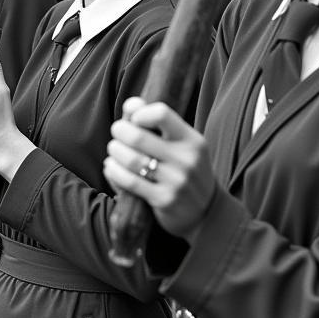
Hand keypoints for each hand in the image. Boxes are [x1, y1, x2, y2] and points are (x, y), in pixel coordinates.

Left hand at [104, 98, 216, 238]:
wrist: (206, 212)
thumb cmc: (185, 170)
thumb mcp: (182, 145)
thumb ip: (157, 123)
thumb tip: (130, 105)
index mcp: (192, 140)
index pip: (161, 114)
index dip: (139, 112)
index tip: (134, 119)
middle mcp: (186, 159)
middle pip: (137, 137)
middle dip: (119, 131)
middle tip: (117, 134)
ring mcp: (176, 181)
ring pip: (130, 159)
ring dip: (114, 152)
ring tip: (114, 152)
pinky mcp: (163, 199)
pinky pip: (128, 181)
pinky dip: (113, 171)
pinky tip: (112, 168)